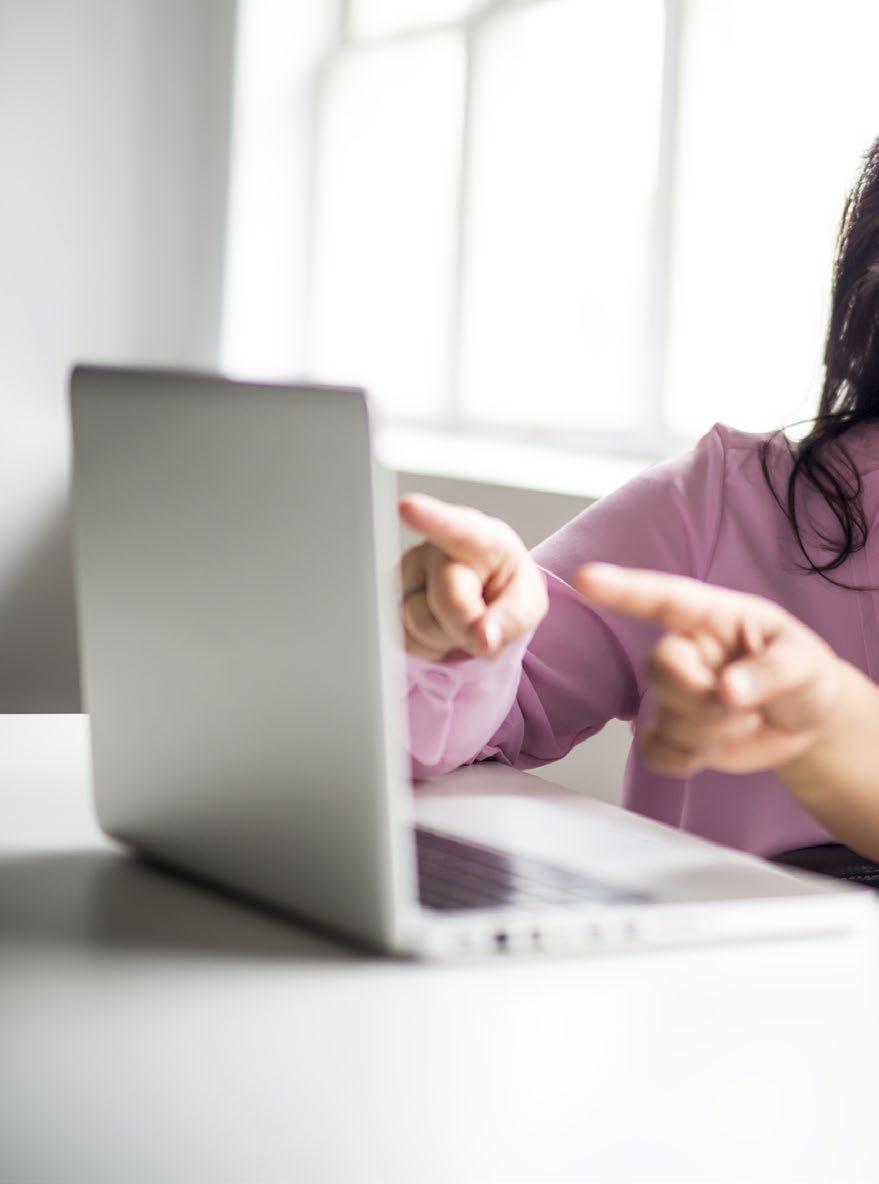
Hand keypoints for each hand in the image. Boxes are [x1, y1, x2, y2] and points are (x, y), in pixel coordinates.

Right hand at [398, 494, 548, 660]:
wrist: (485, 602)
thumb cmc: (507, 591)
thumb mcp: (528, 604)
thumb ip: (512, 619)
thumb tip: (484, 639)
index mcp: (480, 538)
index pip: (455, 527)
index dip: (429, 518)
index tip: (408, 507)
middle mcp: (436, 549)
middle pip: (448, 600)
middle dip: (468, 626)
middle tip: (484, 626)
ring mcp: (408, 573)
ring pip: (420, 623)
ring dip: (446, 638)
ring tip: (460, 620)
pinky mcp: (391, 599)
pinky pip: (404, 638)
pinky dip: (428, 647)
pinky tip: (440, 628)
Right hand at [574, 563, 845, 775]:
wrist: (805, 722)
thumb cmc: (802, 675)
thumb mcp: (804, 664)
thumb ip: (769, 673)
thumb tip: (727, 690)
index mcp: (712, 617)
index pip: (663, 599)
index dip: (624, 589)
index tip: (587, 578)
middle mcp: (685, 651)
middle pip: (659, 668)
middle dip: (702, 700)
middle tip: (747, 711)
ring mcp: (673, 693)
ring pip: (663, 718)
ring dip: (712, 734)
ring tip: (747, 722)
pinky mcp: (669, 732)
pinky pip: (653, 752)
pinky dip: (686, 760)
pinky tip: (714, 750)